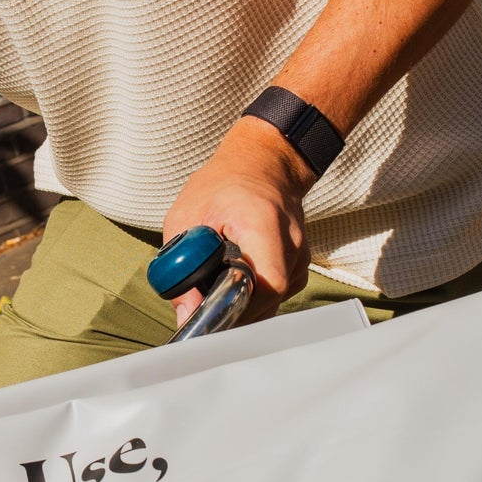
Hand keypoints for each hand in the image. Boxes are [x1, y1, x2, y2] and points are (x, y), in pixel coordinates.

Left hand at [162, 120, 313, 323]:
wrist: (260, 165)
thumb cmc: (222, 186)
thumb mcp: (186, 216)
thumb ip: (180, 265)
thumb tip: (185, 316)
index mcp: (263, 223)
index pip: (267, 283)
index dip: (239, 306)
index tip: (210, 313)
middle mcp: (291, 241)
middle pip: (269, 299)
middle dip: (234, 307)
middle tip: (204, 301)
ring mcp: (301, 254)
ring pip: (273, 301)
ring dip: (243, 299)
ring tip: (220, 275)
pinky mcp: (300, 265)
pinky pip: (276, 295)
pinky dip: (254, 293)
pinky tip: (236, 273)